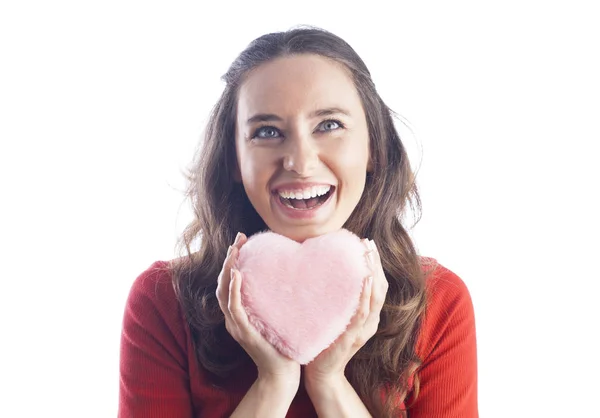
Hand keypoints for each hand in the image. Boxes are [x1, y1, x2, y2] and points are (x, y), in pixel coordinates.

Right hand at [216, 232, 300, 386]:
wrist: (282, 374)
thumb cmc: (282, 346)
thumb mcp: (274, 317)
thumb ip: (273, 300)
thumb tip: (286, 277)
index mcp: (238, 315)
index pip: (228, 283)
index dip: (231, 261)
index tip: (241, 241)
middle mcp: (232, 319)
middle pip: (222, 283)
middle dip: (228, 259)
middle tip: (238, 239)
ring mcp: (236, 326)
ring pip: (223, 292)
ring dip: (228, 269)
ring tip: (235, 250)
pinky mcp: (244, 332)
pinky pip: (234, 308)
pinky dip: (234, 290)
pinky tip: (237, 274)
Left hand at [304, 239, 387, 387]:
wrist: (320, 371)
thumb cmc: (326, 341)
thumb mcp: (336, 316)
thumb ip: (340, 300)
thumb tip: (331, 273)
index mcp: (368, 317)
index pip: (378, 285)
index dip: (376, 265)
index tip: (369, 244)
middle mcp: (370, 322)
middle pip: (380, 288)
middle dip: (376, 264)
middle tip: (369, 243)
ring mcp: (363, 330)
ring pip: (375, 298)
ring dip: (373, 274)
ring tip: (368, 255)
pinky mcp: (352, 338)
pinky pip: (362, 314)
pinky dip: (366, 296)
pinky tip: (365, 280)